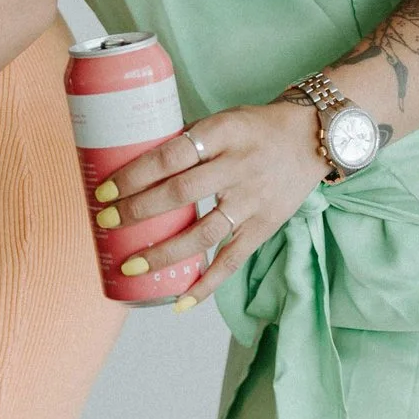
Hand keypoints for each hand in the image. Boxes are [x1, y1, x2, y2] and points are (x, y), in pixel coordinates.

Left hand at [101, 102, 327, 305]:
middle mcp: (238, 167)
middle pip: (181, 193)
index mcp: (222, 133)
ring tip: (132, 264)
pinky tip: (179, 300)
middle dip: (139, 210)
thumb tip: (134, 162)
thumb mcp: (221, 119)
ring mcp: (253, 200)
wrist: (312, 137)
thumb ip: (186, 141)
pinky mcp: (265, 226)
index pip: (170, 156)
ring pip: (204, 233)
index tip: (105, 189)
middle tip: (108, 221)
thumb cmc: (255, 127)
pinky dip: (206, 283)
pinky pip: (232, 260)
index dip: (134, 174)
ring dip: (164, 252)